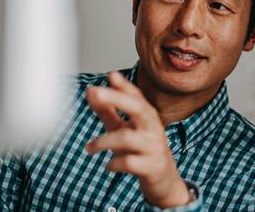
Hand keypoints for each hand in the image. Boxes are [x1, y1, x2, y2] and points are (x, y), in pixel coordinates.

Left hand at [85, 72, 189, 207]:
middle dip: (117, 99)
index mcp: (147, 116)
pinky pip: (129, 162)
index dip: (124, 85)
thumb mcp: (124, 128)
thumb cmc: (141, 149)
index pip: (136, 96)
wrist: (164, 179)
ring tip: (89, 148)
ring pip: (126, 137)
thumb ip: (108, 111)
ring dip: (103, 141)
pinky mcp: (152, 166)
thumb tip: (91, 91)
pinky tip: (109, 166)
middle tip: (96, 93)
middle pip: (138, 108)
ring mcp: (154, 146)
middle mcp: (153, 127)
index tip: (111, 75)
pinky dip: (114, 163)